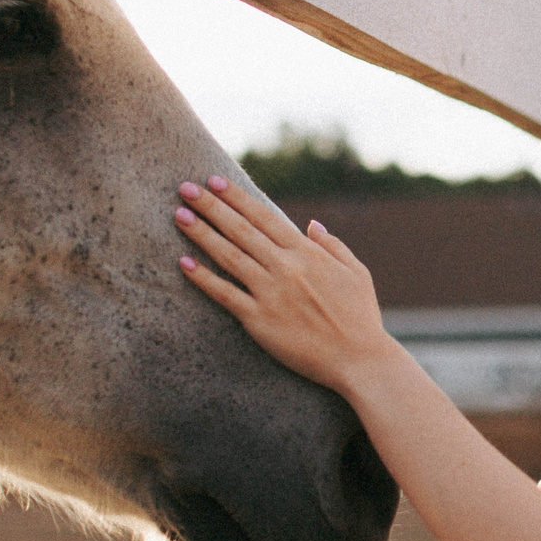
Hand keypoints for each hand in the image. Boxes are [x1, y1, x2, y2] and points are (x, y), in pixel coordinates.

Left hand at [175, 176, 389, 389]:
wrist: (359, 359)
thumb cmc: (361, 317)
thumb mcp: (357, 273)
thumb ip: (333, 246)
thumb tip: (312, 224)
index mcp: (307, 253)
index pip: (264, 217)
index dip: (237, 198)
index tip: (215, 181)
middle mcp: (286, 268)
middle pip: (241, 230)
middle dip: (211, 206)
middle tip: (185, 188)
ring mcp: (270, 293)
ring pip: (229, 256)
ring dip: (202, 234)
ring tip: (179, 216)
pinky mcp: (259, 320)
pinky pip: (225, 295)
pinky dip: (204, 278)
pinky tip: (185, 263)